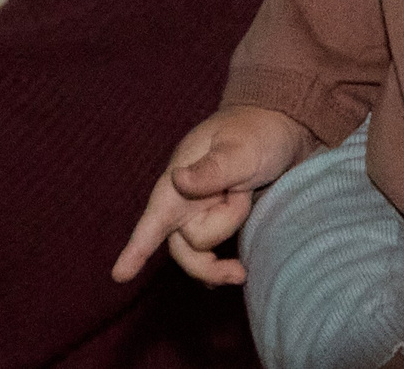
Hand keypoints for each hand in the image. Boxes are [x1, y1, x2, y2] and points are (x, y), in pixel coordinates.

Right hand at [112, 105, 320, 285]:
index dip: (137, 248)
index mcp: (181, 177)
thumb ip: (212, 169)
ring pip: (201, 250)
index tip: (119, 276)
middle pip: (181, 248)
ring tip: (250, 206)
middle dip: (207, 263)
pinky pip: (212, 254)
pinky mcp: (221, 221)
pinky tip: (236, 269)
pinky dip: (223, 263)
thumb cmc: (257, 131)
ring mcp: (203, 212)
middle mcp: (186, 200)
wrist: (283, 128)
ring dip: (228, 236)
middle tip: (240, 273)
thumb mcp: (240, 148)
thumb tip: (177, 181)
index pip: (155, 216)